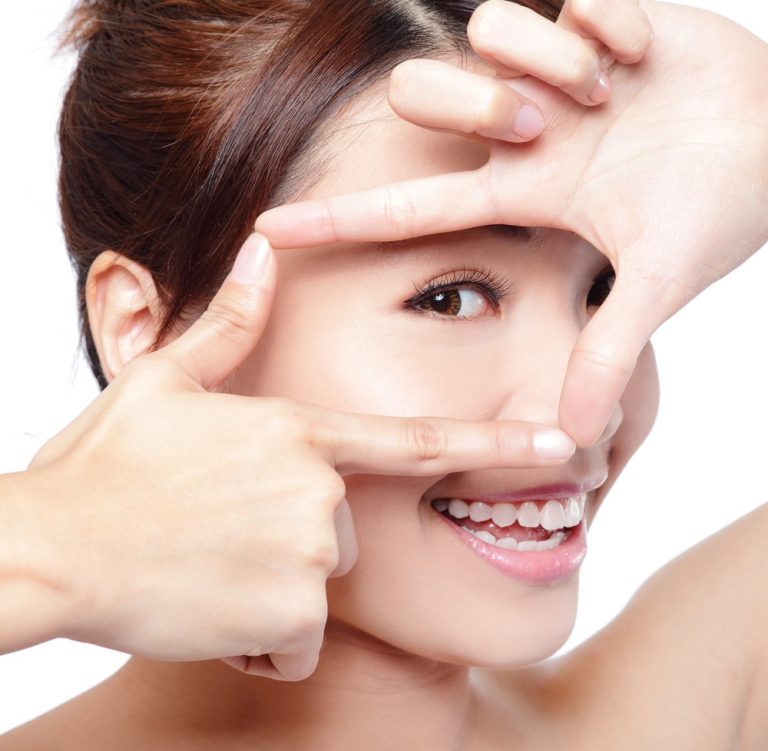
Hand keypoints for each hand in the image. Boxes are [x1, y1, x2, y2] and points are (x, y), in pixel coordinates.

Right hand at [22, 234, 574, 680]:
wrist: (56, 550)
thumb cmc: (105, 466)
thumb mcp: (163, 383)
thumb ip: (229, 325)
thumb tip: (260, 252)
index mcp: (297, 430)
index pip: (418, 440)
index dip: (496, 443)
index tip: (561, 447)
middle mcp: (316, 490)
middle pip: (344, 529)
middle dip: (296, 538)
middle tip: (224, 533)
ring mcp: (306, 556)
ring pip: (318, 587)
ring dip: (273, 587)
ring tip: (209, 566)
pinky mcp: (289, 619)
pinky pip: (295, 641)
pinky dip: (261, 636)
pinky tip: (208, 607)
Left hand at [255, 0, 767, 445]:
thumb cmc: (721, 208)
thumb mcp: (656, 281)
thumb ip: (606, 352)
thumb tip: (574, 438)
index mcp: (524, 192)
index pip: (407, 208)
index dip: (338, 219)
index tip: (268, 229)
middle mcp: (526, 131)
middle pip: (424, 97)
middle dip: (471, 103)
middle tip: (543, 126)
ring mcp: (558, 73)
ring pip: (490, 32)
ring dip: (546, 60)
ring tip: (608, 86)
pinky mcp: (599, 18)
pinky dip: (608, 22)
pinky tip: (643, 51)